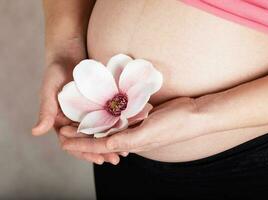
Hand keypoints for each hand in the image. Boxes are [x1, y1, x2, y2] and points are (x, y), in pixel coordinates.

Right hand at [31, 38, 124, 163]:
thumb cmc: (56, 70)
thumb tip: (36, 132)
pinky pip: (109, 116)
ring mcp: (89, 112)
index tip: (99, 159)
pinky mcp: (100, 103)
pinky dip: (117, 124)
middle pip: (89, 140)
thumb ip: (46, 110)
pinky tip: (128, 130)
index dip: (85, 152)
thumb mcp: (50, 89)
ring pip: (100, 131)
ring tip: (125, 150)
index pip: (73, 142)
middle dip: (102, 151)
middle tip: (117, 158)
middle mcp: (76, 119)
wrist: (70, 51)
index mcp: (62, 121)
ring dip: (111, 141)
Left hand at [62, 96, 201, 153]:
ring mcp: (137, 128)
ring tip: (78, 123)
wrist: (193, 114)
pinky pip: (120, 121)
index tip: (63, 138)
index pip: (99, 145)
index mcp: (130, 143)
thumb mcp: (149, 133)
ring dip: (92, 128)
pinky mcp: (142, 119)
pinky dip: (108, 120)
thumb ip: (127, 140)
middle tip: (64, 131)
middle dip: (82, 137)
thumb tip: (106, 145)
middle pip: (101, 139)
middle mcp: (131, 137)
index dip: (80, 142)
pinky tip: (103, 115)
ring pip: (109, 131)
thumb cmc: (173, 124)